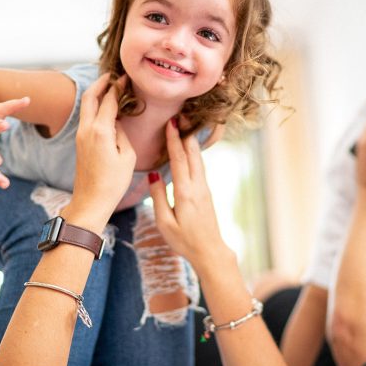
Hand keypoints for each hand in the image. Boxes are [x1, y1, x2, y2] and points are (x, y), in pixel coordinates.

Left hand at [65, 74, 135, 222]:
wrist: (91, 201)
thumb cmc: (112, 182)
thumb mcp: (128, 156)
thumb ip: (123, 133)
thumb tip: (117, 121)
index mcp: (101, 131)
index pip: (109, 100)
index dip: (118, 87)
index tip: (126, 78)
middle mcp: (87, 129)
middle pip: (90, 96)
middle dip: (101, 83)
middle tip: (112, 75)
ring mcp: (80, 135)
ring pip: (86, 105)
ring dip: (96, 93)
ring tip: (108, 87)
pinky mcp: (80, 142)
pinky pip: (86, 117)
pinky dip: (94, 106)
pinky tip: (104, 107)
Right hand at [149, 118, 227, 266]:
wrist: (210, 251)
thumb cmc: (184, 240)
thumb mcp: (165, 222)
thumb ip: (158, 197)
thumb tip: (154, 175)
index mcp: (185, 192)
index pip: (179, 160)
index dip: (174, 140)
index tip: (171, 123)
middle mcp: (198, 186)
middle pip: (192, 153)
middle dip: (186, 133)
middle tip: (180, 115)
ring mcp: (204, 188)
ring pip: (198, 158)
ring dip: (191, 141)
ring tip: (185, 125)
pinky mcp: (206, 192)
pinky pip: (199, 166)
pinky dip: (194, 152)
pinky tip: (190, 147)